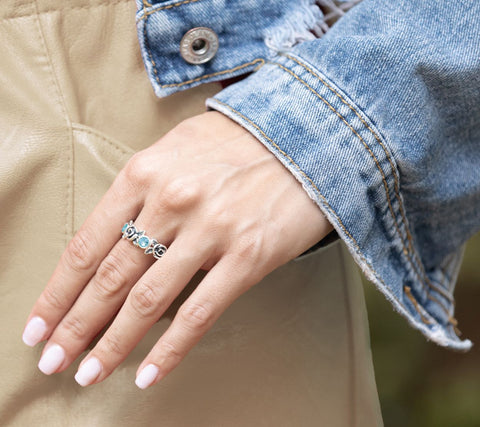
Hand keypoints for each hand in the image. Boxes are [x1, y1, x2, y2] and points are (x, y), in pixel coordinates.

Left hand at [22, 111, 331, 388]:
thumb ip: (139, 195)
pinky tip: (150, 372)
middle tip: (55, 360)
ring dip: (113, 344)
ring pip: (148, 300)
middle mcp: (171, 203)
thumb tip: (114, 246)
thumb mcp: (173, 152)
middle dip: (76, 325)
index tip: (41, 325)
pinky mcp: (246, 256)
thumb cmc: (234, 146)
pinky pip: (200, 312)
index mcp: (144, 174)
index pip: (88, 245)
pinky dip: (171, 348)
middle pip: (110, 278)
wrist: (302, 139)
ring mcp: (210, 231)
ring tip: (90, 372)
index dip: (59, 291)